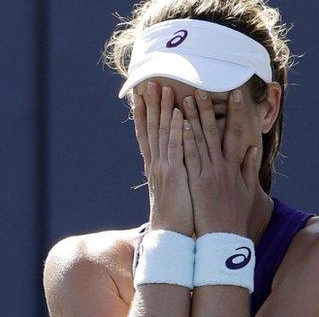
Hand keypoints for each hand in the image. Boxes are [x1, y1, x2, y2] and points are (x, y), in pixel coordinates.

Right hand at [133, 81, 193, 236]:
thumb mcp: (171, 189)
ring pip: (162, 133)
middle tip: (150, 83)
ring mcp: (163, 168)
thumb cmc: (175, 215)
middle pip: (151, 128)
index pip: (146, 135)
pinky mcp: (174, 174)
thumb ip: (172, 172)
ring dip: (163, 110)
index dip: (143, 115)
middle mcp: (155, 164)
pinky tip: (178, 114)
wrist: (172, 236)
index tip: (140, 97)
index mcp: (155, 167)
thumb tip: (173, 164)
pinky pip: (175, 148)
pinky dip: (175, 130)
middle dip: (151, 105)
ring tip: (164, 89)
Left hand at [181, 88, 260, 237]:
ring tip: (187, 98)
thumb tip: (253, 148)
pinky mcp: (197, 181)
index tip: (234, 94)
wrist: (223, 238)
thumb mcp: (248, 190)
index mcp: (234, 166)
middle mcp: (222, 165)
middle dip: (209, 109)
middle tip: (203, 88)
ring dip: (194, 118)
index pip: (236, 133)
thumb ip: (250, 167)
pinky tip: (181, 124)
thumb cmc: (234, 215)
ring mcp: (209, 172)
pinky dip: (186, 139)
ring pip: (200, 140)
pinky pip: (190, 156)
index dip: (235, 113)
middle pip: (215, 132)